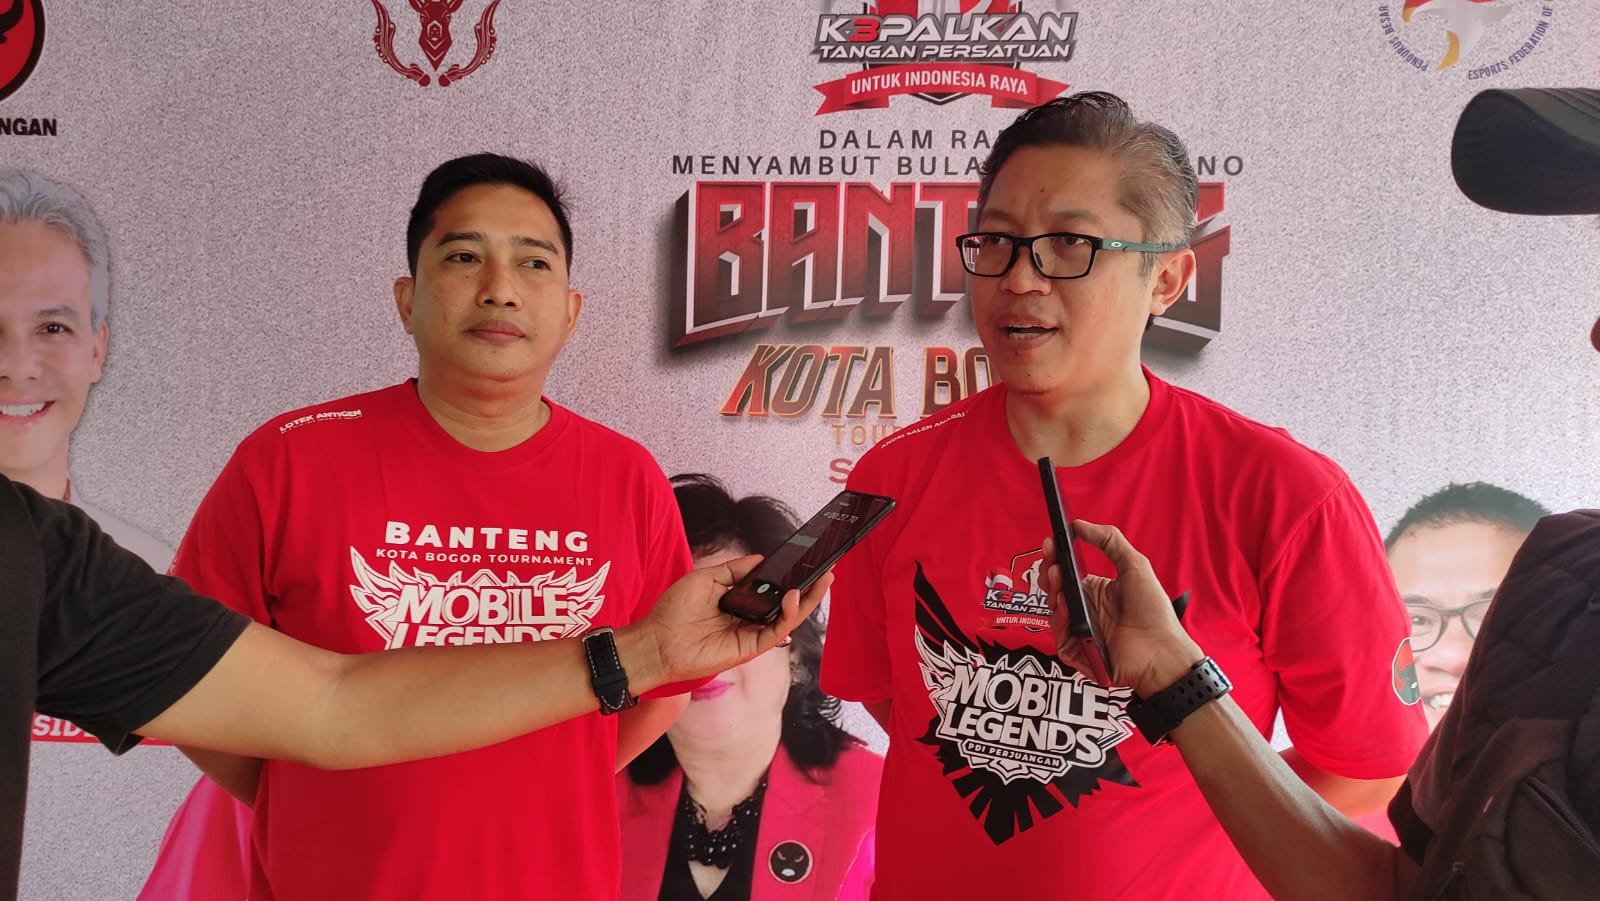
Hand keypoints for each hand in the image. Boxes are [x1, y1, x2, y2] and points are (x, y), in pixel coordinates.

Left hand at [629, 555, 831, 685]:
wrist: (656, 641)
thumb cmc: (673, 610)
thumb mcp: (705, 578)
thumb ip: (734, 569)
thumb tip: (761, 559)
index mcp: (739, 602)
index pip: (772, 590)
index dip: (790, 577)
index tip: (806, 561)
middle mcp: (748, 619)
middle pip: (786, 604)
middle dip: (809, 588)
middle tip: (827, 571)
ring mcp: (750, 634)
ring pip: (788, 618)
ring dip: (807, 600)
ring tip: (822, 580)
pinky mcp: (749, 648)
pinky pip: (776, 630)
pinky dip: (788, 614)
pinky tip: (793, 596)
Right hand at [1044, 520, 1204, 696]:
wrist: (1162, 649)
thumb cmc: (1154, 611)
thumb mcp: (1134, 565)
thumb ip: (1108, 540)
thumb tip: (1079, 524)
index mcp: (1095, 592)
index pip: (1066, 574)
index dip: (1055, 559)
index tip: (1050, 543)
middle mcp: (1085, 611)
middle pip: (1054, 591)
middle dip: (1048, 574)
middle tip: (1051, 562)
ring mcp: (1081, 632)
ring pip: (1053, 613)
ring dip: (1052, 593)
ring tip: (1057, 577)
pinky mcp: (1079, 653)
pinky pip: (1059, 638)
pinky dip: (1059, 622)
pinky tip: (1066, 607)